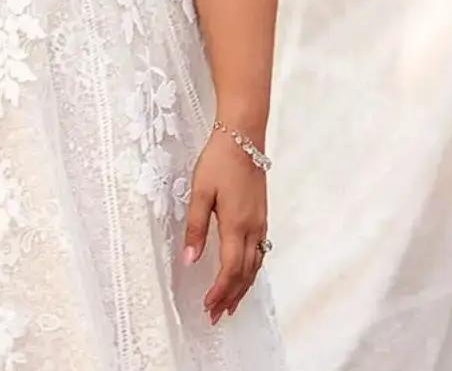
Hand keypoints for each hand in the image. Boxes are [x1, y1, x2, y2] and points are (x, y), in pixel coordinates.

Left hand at [182, 128, 269, 324]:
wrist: (244, 136)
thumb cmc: (219, 161)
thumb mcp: (199, 192)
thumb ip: (195, 228)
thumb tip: (189, 260)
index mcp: (236, 225)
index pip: (230, 269)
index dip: (219, 291)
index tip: (207, 307)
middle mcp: (253, 228)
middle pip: (245, 273)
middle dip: (230, 296)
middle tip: (216, 316)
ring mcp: (260, 222)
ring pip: (255, 265)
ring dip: (243, 287)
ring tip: (230, 304)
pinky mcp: (262, 215)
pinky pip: (260, 252)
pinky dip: (251, 270)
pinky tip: (245, 274)